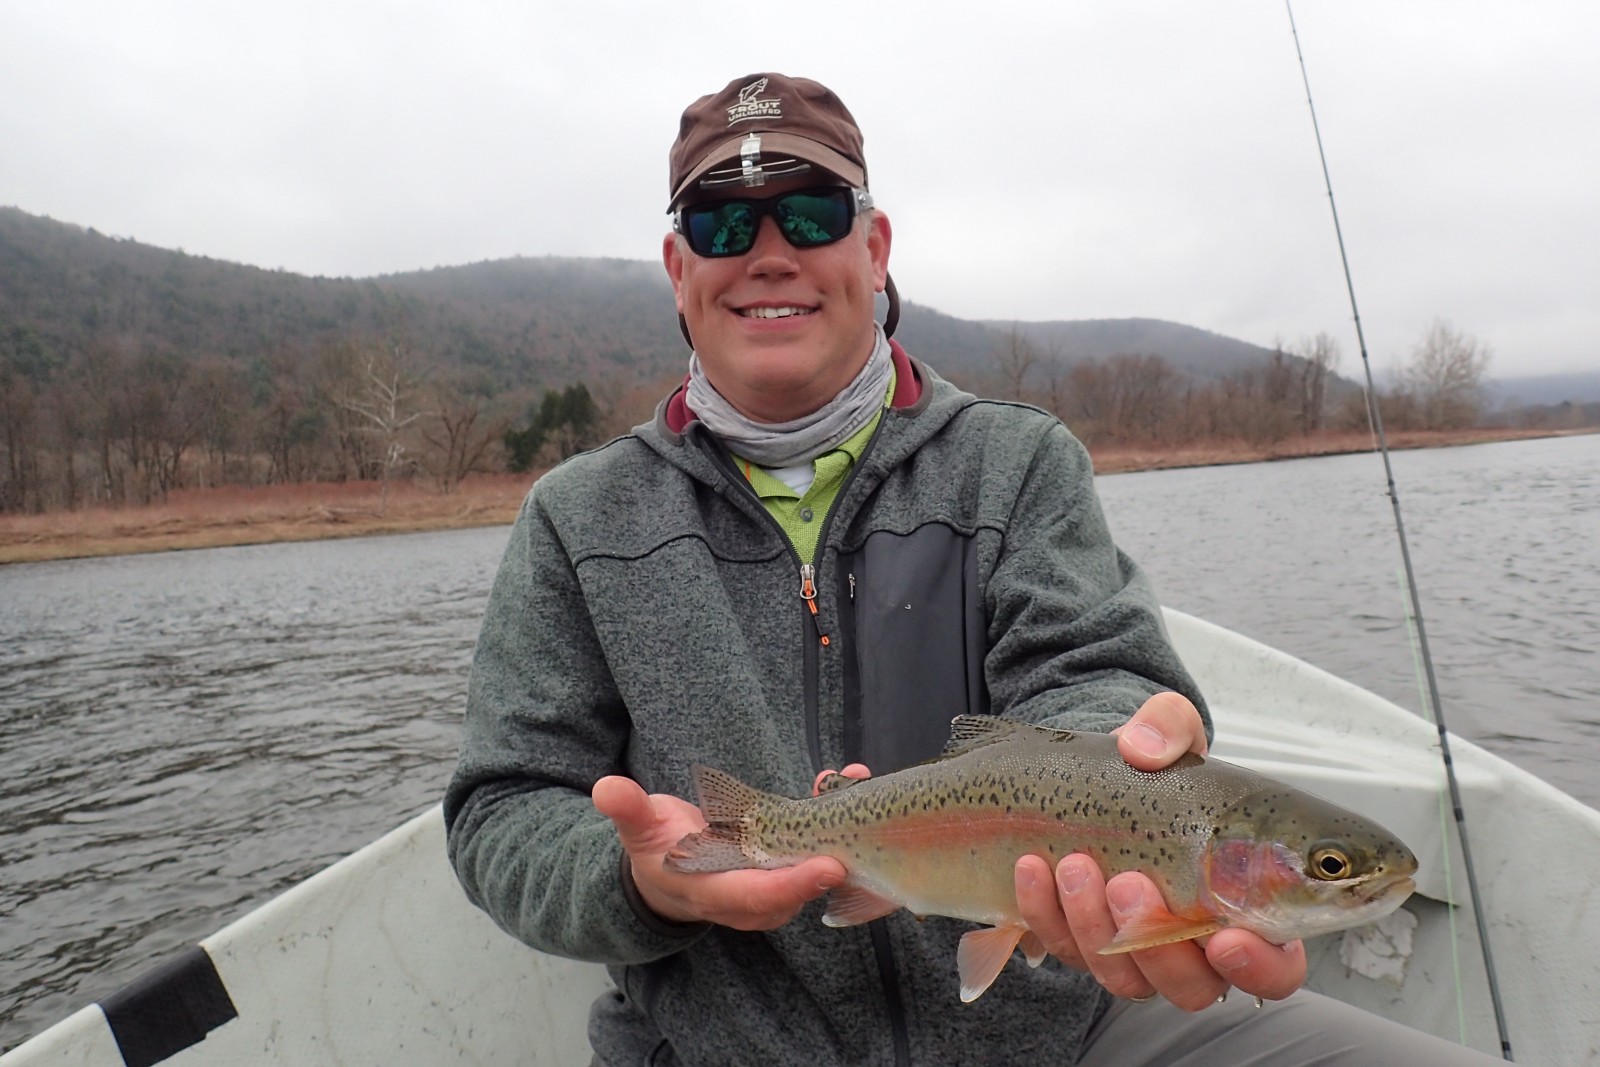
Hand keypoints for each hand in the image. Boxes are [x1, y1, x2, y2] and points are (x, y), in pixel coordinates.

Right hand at [592, 775, 846, 930]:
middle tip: (856, 817)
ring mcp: (774, 883)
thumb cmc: (655, 850)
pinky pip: (816, 846)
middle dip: (832, 853)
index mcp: (716, 893)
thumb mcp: (638, 830)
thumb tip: (607, 790)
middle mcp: (753, 896)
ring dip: (840, 828)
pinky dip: (834, 817)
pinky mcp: (786, 864)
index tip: (826, 867)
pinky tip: (846, 779)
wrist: (669, 870)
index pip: (760, 897)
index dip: (793, 885)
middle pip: (799, 884)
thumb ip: (628, 811)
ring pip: (815, 863)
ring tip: (855, 783)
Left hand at [1013, 692, 1307, 1009]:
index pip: (1277, 965)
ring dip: (1093, 927)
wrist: (1089, 777)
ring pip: (1124, 978)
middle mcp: (1197, 943)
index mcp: (1247, 904)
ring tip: (1072, 864)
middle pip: (1193, 987)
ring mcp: (1137, 953)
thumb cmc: (1152, 772)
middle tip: (1128, 884)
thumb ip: (1169, 726)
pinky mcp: (1084, 945)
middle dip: (1158, 948)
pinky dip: (1045, 914)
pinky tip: (1031, 868)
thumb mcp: (1167, 734)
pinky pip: (1065, 950)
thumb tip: (1144, 748)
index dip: (1259, 966)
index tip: (1227, 938)